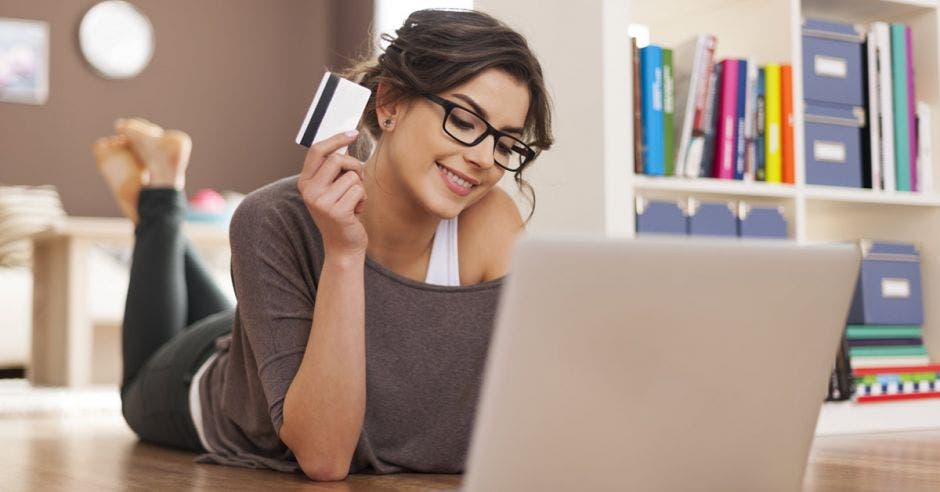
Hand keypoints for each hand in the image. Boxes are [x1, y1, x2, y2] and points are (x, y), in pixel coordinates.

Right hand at [297, 131, 367, 258]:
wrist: (342, 246)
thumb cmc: (341, 214)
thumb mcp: (331, 190)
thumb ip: (333, 170)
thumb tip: (345, 142)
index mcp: (305, 183)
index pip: (317, 151)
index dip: (336, 139)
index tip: (353, 133)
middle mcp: (309, 191)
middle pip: (337, 159)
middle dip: (354, 166)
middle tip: (358, 179)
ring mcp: (321, 203)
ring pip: (352, 176)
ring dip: (360, 187)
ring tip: (353, 202)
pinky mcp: (337, 212)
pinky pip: (359, 191)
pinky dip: (363, 200)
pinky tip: (355, 212)